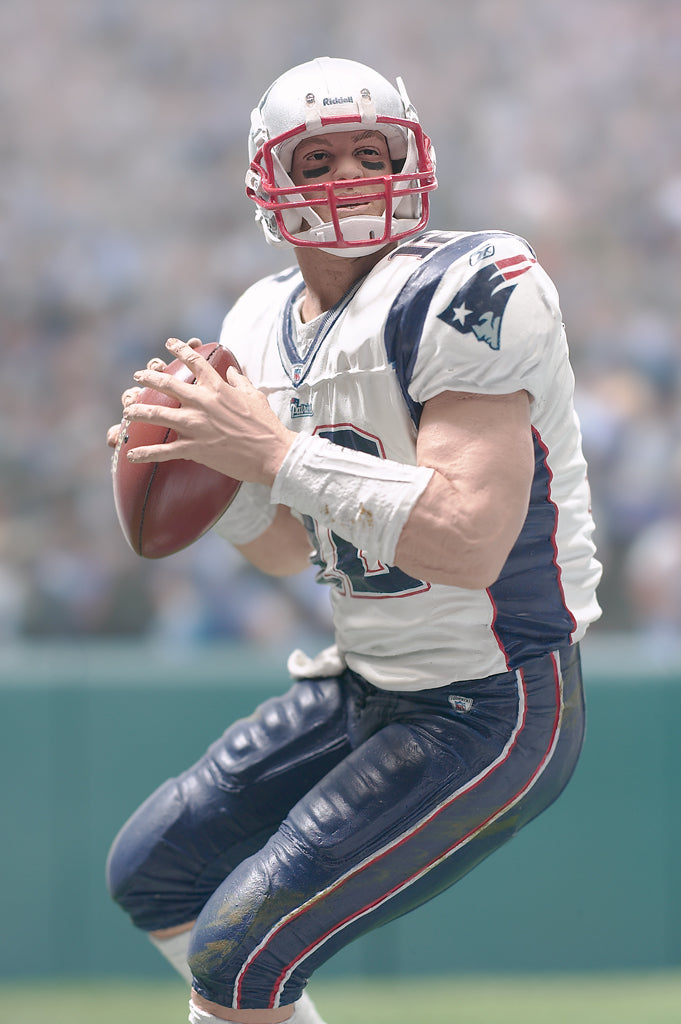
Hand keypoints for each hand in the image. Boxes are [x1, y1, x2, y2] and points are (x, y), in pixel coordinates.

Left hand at [122, 338, 295, 484]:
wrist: (272, 453)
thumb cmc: (266, 425)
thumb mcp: (255, 396)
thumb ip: (240, 381)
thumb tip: (232, 371)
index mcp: (217, 388)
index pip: (194, 362)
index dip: (179, 349)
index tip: (168, 343)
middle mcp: (203, 402)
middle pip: (167, 384)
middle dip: (149, 377)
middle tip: (138, 376)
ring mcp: (196, 425)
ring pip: (157, 413)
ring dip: (138, 411)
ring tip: (127, 410)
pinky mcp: (195, 448)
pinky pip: (164, 451)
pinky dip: (146, 453)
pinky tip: (131, 454)